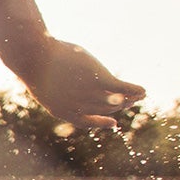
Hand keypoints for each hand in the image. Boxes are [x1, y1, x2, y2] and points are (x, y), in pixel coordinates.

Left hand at [25, 38, 145, 128]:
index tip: (114, 123)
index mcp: (62, 111)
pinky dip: (134, 90)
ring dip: (130, 99)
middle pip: (104, 108)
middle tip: (130, 101)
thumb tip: (62, 81)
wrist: (36, 56)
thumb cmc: (36, 65)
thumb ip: (58, 88)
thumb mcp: (45, 81)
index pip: (86, 121)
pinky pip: (122, 88)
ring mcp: (89, 94)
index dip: (101, 123)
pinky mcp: (99, 80)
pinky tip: (143, 91)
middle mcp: (79, 106)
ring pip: (115, 100)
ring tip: (140, 96)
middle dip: (119, 106)